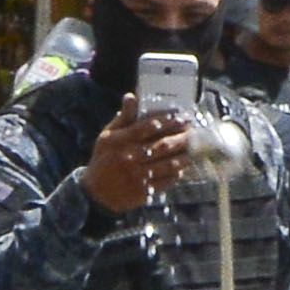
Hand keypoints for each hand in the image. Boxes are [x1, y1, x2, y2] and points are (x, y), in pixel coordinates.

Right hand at [84, 99, 190, 213]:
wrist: (96, 193)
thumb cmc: (103, 159)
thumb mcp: (107, 136)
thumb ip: (123, 118)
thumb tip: (131, 96)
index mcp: (122, 141)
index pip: (148, 127)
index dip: (167, 121)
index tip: (181, 117)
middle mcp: (131, 157)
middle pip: (162, 145)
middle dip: (180, 137)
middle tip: (192, 131)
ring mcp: (138, 175)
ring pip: (167, 164)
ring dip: (183, 156)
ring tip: (193, 149)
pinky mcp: (144, 190)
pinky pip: (165, 181)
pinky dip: (176, 174)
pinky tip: (182, 168)